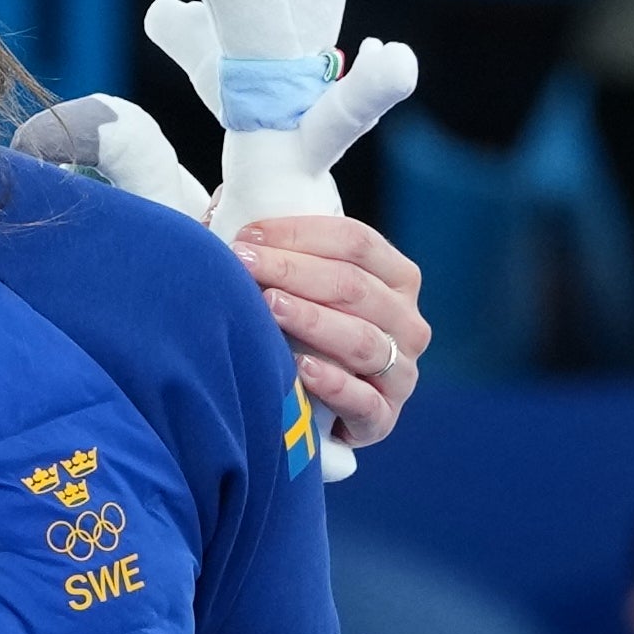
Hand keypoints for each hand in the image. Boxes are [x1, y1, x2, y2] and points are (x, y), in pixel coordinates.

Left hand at [231, 210, 427, 446]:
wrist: (309, 405)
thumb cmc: (295, 329)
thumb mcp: (296, 284)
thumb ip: (279, 252)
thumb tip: (227, 215)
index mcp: (394, 277)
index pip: (356, 242)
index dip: (300, 235)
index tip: (246, 237)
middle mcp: (406, 321)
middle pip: (354, 286)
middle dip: (293, 271)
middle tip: (242, 264)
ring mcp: (401, 371)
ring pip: (362, 340)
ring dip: (312, 320)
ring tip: (268, 306)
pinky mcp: (383, 418)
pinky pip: (366, 402)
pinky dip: (335, 385)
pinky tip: (300, 368)